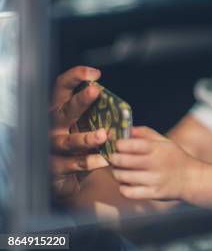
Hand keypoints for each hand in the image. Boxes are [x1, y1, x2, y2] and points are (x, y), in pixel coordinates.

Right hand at [50, 66, 108, 198]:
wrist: (65, 177)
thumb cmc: (78, 144)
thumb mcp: (85, 125)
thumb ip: (96, 114)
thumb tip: (119, 106)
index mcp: (60, 110)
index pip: (62, 88)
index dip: (75, 77)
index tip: (94, 73)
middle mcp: (53, 126)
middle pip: (64, 111)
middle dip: (79, 100)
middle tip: (95, 91)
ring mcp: (52, 147)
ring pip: (67, 141)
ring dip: (86, 138)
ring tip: (103, 135)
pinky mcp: (56, 167)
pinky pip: (73, 164)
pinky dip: (89, 162)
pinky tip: (104, 159)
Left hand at [109, 126, 202, 200]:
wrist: (192, 179)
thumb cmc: (176, 158)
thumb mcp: (165, 142)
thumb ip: (146, 133)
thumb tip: (127, 129)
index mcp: (158, 149)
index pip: (130, 144)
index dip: (119, 144)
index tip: (118, 145)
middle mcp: (155, 164)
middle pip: (122, 161)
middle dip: (114, 158)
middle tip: (114, 157)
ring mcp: (154, 180)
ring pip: (122, 176)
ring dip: (117, 173)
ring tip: (120, 170)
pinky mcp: (153, 194)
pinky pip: (128, 192)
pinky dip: (123, 187)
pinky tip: (127, 183)